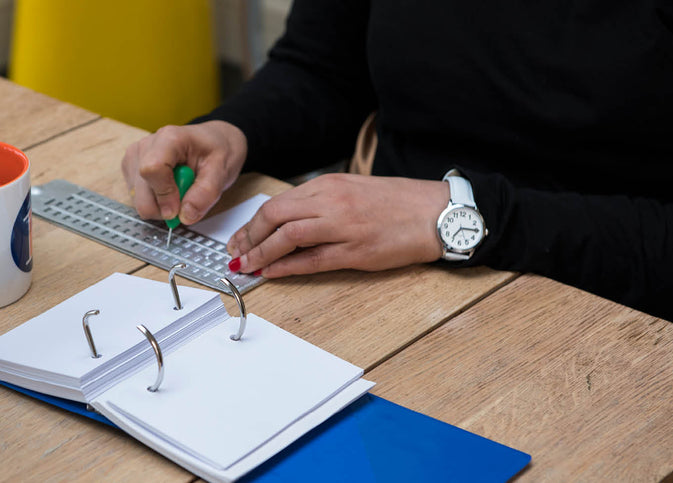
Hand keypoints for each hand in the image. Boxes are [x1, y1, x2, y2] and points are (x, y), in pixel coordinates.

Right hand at [121, 121, 246, 224]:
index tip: (180, 208)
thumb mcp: (222, 170)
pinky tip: (169, 187)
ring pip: (138, 200)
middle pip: (141, 193)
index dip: (164, 196)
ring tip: (180, 188)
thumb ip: (206, 193)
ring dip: (161, 204)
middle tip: (187, 198)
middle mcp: (146, 145)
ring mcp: (135, 157)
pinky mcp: (130, 169)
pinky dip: (155, 201)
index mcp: (169, 139)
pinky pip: (137, 199)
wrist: (212, 142)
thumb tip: (186, 215)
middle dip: (164, 207)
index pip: (152, 170)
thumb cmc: (216, 151)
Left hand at [226, 173, 449, 276]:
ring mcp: (343, 226)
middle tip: (236, 253)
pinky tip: (272, 272)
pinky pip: (312, 260)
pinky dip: (287, 267)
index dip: (253, 223)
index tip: (241, 237)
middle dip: (249, 237)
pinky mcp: (356, 251)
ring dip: (261, 253)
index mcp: (329, 185)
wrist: (436, 213)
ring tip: (247, 266)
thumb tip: (288, 223)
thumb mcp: (352, 191)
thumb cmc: (397, 202)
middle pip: (275, 216)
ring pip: (288, 236)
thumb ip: (321, 204)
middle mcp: (332, 202)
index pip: (278, 203)